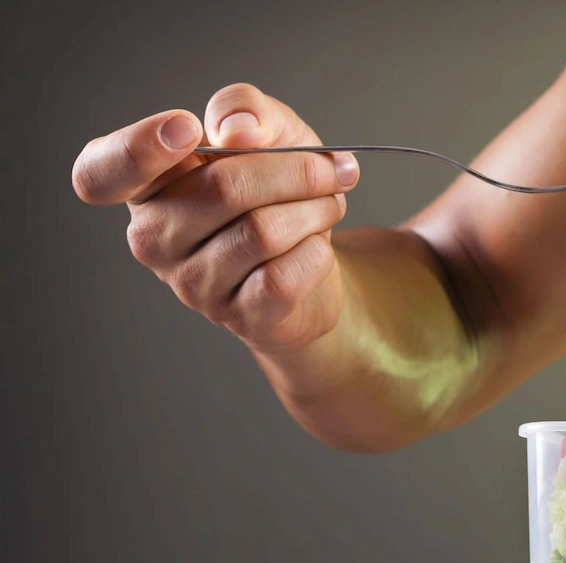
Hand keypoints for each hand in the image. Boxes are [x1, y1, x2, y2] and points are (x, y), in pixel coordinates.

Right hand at [72, 83, 359, 353]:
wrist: (313, 263)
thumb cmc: (277, 191)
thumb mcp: (267, 131)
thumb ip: (245, 109)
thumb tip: (237, 130)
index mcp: (144, 185)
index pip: (101, 173)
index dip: (139, 148)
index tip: (190, 129)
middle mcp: (153, 237)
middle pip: (225, 188)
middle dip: (297, 170)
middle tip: (329, 170)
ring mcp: (191, 283)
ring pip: (263, 232)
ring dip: (316, 209)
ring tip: (327, 205)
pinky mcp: (237, 316)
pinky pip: (284, 276)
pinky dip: (318, 251)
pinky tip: (317, 245)